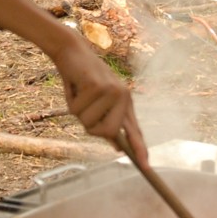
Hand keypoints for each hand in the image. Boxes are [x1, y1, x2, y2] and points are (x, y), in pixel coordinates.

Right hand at [53, 42, 145, 160]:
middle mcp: (123, 97)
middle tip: (84, 109)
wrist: (72, 51)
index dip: (139, 149)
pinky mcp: (97, 86)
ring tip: (79, 93)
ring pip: (88, 122)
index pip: (134, 130)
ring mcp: (111, 91)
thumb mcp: (98, 102)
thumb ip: (109, 122)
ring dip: (78, 111)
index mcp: (126, 103)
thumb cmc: (82, 80)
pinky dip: (71, 100)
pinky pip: (77, 110)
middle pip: (107, 133)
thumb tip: (117, 146)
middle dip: (90, 126)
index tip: (146, 166)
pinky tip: (75, 86)